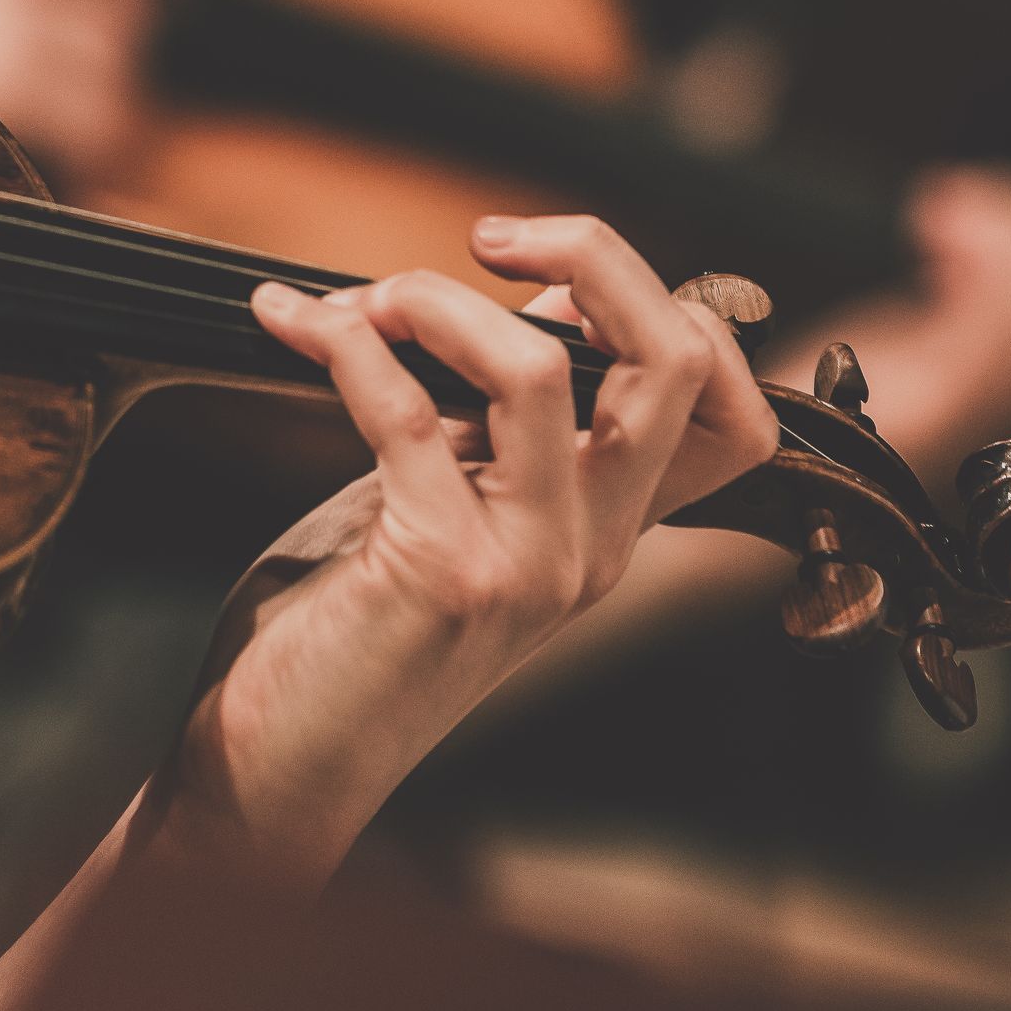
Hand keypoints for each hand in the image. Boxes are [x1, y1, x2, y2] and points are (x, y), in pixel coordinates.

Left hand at [148, 214, 775, 882]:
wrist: (281, 770)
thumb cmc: (350, 631)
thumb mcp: (447, 505)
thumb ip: (490, 424)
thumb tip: (518, 300)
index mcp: (612, 530)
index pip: (730, 409)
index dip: (667, 307)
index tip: (553, 274)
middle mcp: (595, 548)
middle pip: (674, 359)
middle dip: (592, 255)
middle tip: (493, 240)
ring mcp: (528, 565)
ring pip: (540, 370)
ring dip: (439, 301)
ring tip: (367, 302)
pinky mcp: (442, 574)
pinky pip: (406, 412)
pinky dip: (344, 345)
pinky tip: (290, 325)